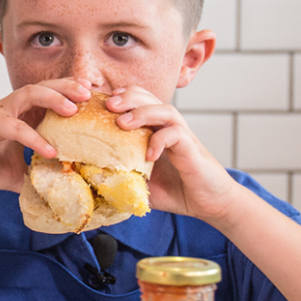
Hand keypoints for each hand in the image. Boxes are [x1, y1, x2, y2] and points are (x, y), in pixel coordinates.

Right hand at [0, 78, 92, 194]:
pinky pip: (14, 126)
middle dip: (67, 86)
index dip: (71, 92)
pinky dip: (33, 137)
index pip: (50, 95)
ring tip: (72, 109)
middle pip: (43, 85)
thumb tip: (66, 191)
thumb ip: (40, 174)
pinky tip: (49, 150)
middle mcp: (11, 108)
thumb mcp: (20, 172)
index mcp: (21, 114)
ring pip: (28, 94)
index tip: (93, 97)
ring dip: (52, 98)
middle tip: (89, 94)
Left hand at [107, 86, 240, 221]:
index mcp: (156, 130)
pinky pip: (177, 135)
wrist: (211, 203)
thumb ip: (121, 174)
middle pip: (150, 98)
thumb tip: (90, 177)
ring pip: (165, 111)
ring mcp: (183, 137)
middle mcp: (170, 128)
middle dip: (128, 98)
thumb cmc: (176, 190)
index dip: (122, 96)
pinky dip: (161, 140)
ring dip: (143, 112)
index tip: (102, 101)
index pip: (140, 101)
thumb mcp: (141, 181)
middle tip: (108, 105)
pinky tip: (149, 154)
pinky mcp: (192, 150)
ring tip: (123, 123)